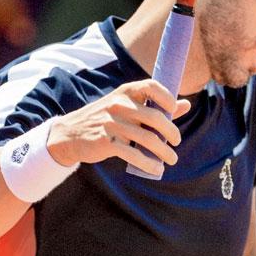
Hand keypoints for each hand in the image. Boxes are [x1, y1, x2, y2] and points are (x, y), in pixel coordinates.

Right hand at [46, 79, 192, 175]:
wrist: (70, 134)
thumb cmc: (104, 120)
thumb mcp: (126, 107)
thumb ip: (155, 106)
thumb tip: (185, 104)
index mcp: (125, 92)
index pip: (151, 87)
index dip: (167, 97)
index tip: (174, 110)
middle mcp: (119, 105)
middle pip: (155, 117)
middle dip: (171, 132)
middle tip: (176, 142)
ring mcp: (112, 124)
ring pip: (148, 139)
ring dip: (164, 152)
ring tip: (171, 159)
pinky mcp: (107, 142)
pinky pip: (134, 155)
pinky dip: (149, 164)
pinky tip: (156, 169)